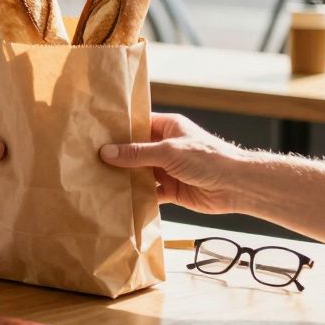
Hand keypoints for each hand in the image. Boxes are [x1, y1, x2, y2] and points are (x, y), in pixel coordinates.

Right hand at [99, 112, 254, 213]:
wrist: (237, 186)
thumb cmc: (208, 158)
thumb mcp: (168, 151)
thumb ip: (137, 153)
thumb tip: (106, 152)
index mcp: (167, 127)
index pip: (137, 124)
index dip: (118, 129)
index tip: (94, 133)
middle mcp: (166, 147)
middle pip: (135, 151)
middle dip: (117, 156)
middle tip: (88, 159)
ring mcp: (168, 169)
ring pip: (140, 173)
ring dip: (124, 178)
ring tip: (97, 180)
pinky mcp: (171, 190)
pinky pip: (149, 193)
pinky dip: (136, 197)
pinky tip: (118, 200)